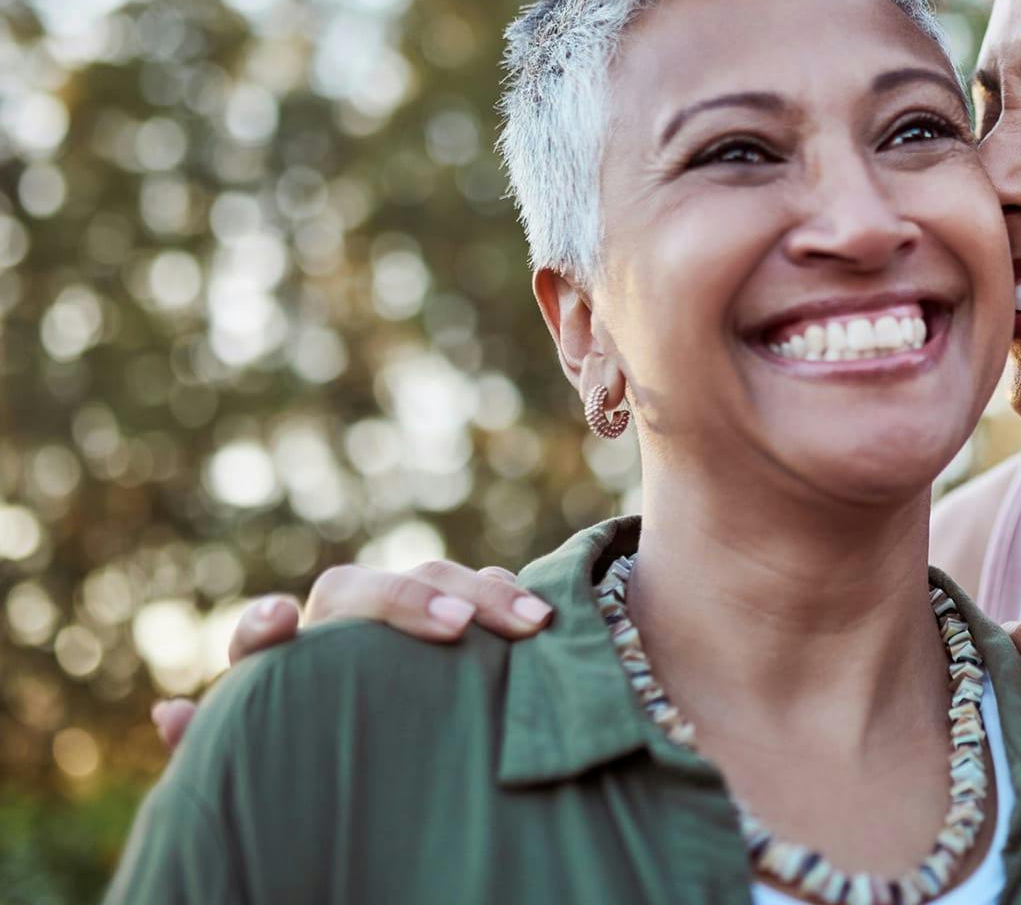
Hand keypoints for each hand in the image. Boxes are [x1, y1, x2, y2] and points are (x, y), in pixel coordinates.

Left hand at [151, 561, 551, 751]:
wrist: (375, 756)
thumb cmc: (317, 759)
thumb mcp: (270, 759)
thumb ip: (223, 738)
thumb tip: (165, 712)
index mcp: (284, 664)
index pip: (262, 638)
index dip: (265, 626)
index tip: (280, 623)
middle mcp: (340, 627)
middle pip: (363, 590)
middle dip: (410, 602)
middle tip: (457, 629)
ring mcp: (402, 614)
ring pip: (433, 577)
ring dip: (482, 594)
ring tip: (528, 626)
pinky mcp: (454, 617)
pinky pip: (481, 586)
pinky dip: (510, 594)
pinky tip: (540, 619)